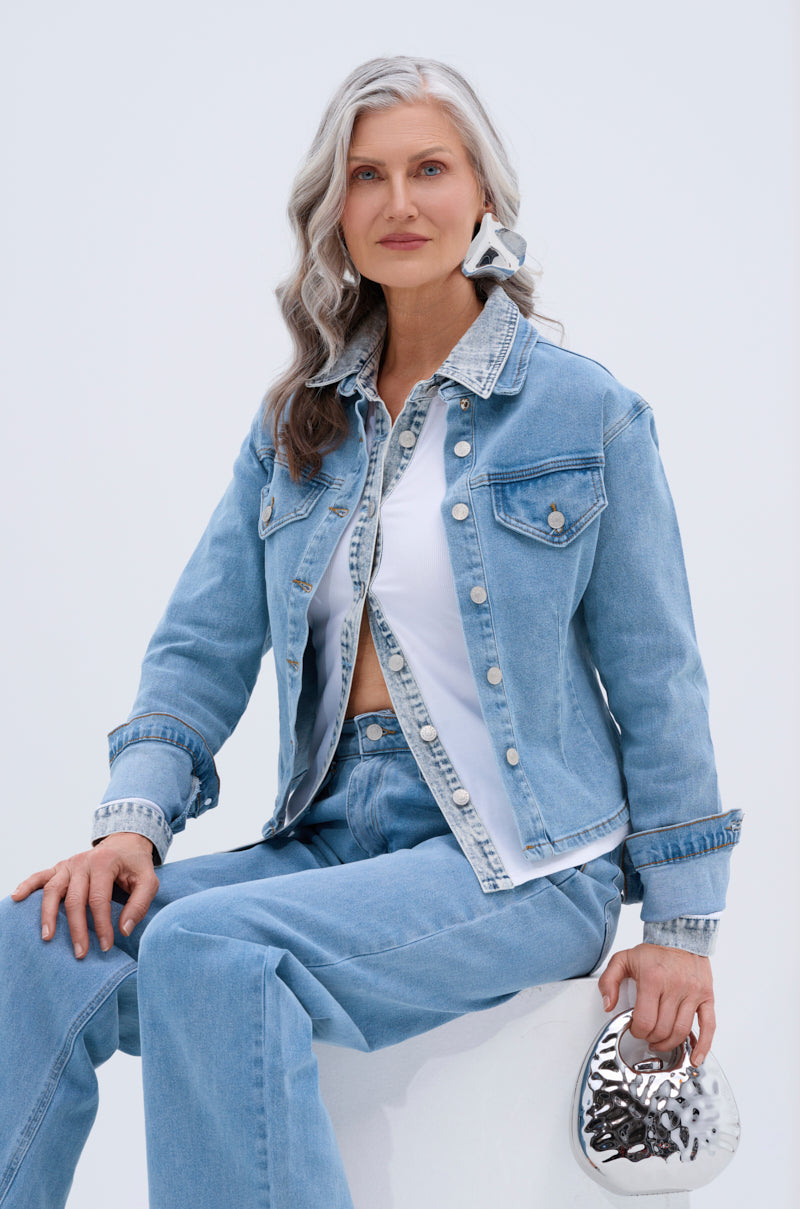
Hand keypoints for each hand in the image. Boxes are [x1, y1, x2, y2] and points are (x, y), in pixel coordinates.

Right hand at [10, 833, 159, 959]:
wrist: (125, 842)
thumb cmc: (135, 864)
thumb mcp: (149, 880)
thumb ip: (140, 904)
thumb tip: (124, 930)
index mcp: (104, 862)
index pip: (99, 899)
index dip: (101, 925)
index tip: (105, 946)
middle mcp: (82, 862)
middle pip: (74, 899)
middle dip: (76, 928)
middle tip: (80, 952)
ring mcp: (68, 864)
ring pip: (53, 890)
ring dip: (48, 915)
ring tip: (48, 937)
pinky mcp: (60, 867)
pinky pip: (40, 876)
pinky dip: (27, 886)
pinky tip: (16, 897)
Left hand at [598, 943, 714, 1065]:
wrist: (680, 935)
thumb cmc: (654, 951)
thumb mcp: (624, 959)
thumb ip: (609, 981)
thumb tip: (608, 1005)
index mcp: (653, 979)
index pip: (644, 1020)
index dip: (637, 1031)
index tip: (634, 1029)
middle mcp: (675, 986)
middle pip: (662, 1029)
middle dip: (651, 1038)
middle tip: (646, 1035)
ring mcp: (693, 993)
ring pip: (681, 1031)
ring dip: (669, 1044)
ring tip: (661, 1042)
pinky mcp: (707, 996)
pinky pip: (708, 1026)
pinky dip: (703, 1046)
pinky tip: (695, 1058)